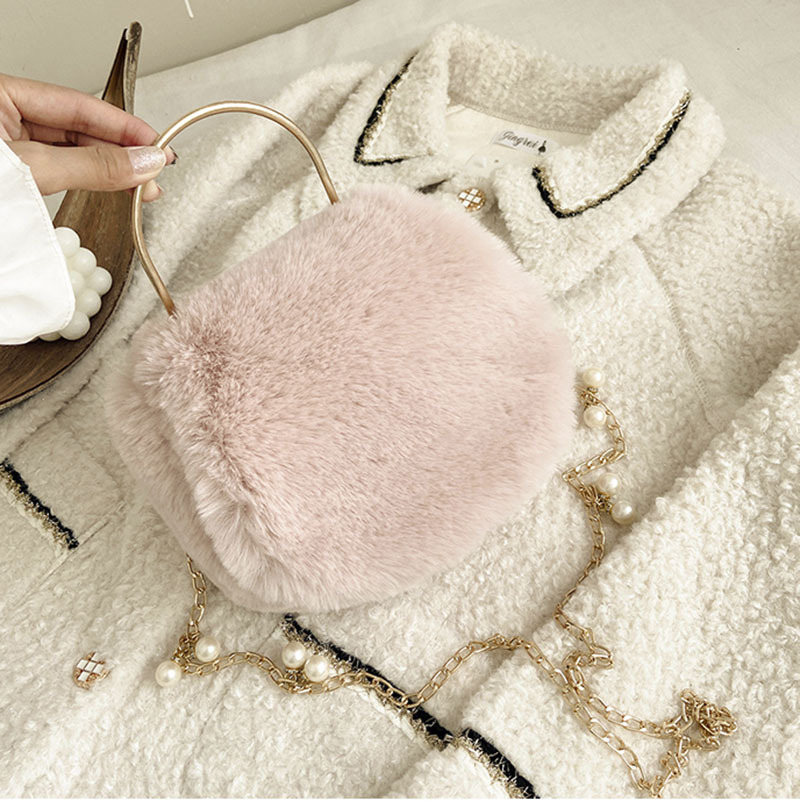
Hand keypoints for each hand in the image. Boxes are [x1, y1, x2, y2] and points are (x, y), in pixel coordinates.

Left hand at [0, 72, 175, 201]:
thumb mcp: (34, 169)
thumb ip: (92, 165)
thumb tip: (142, 163)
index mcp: (1, 96)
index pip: (80, 106)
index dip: (124, 127)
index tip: (157, 146)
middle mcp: (5, 118)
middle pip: (80, 129)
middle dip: (122, 153)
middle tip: (154, 174)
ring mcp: (10, 148)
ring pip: (73, 152)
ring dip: (110, 170)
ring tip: (140, 187)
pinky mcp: (14, 175)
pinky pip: (61, 171)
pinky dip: (89, 180)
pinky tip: (110, 187)